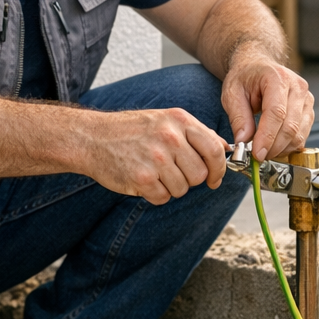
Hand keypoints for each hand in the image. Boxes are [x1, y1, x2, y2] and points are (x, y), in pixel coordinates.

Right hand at [87, 108, 228, 204]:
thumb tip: (225, 148)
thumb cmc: (132, 129)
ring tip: (154, 172)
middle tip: (172, 171)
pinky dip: (155, 194)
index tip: (215, 178)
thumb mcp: (167, 120)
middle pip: (200, 174)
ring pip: (182, 189)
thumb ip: (197, 133)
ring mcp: (156, 158)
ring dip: (171, 187)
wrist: (93, 137)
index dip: (219, 169)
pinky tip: (143, 179)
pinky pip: (163, 198)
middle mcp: (170, 137)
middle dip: (189, 179)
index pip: (215, 149)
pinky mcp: (141, 178)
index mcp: (180, 120)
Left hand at [221, 52, 314, 161]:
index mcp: (277, 78)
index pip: (276, 112)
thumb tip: (243, 141)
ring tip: (263, 151)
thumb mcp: (232, 93)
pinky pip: (303, 134)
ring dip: (281, 149)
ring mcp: (306, 98)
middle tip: (257, 157)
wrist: (257, 66)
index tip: (257, 153)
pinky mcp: (308, 110)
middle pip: (290, 126)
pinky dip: (288, 146)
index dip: (267, 136)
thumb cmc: (245, 77)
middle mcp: (297, 86)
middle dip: (273, 147)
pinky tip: (274, 146)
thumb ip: (238, 117)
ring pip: (299, 133)